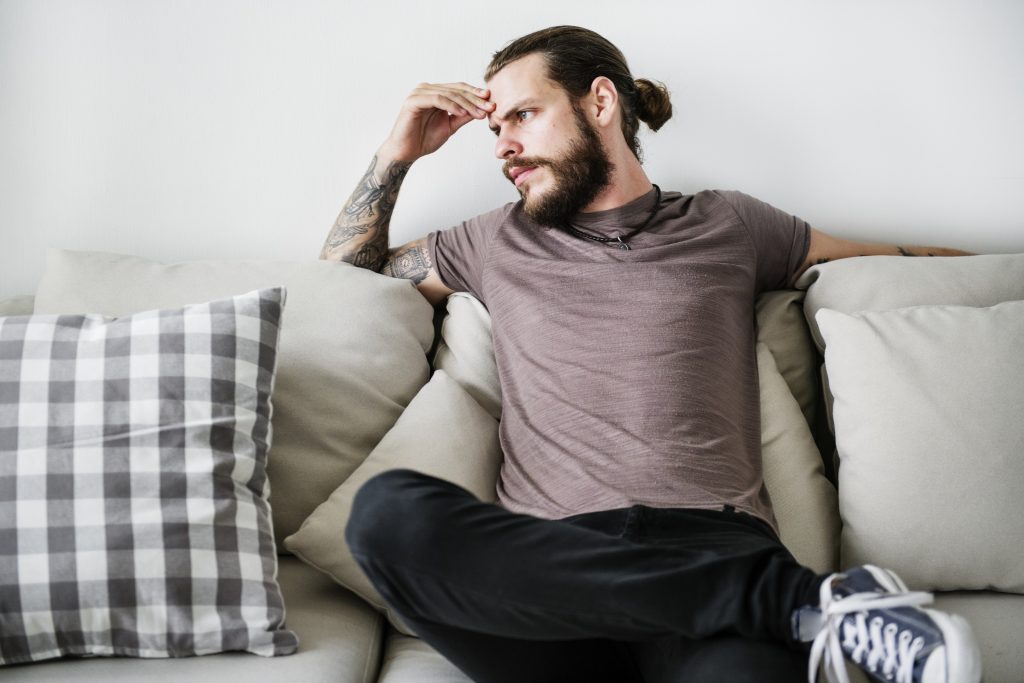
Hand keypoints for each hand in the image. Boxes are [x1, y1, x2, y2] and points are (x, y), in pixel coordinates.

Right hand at [378, 82, 494, 163]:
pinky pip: (437, 99)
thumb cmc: (424, 139)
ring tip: (480, 113)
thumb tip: (482, 109)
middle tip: (490, 107)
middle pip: (456, 90)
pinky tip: (463, 113)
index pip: (459, 89)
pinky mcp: (413, 100)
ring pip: (449, 93)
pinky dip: (451, 105)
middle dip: (475, 99)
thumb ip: (463, 116)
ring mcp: (419, 93)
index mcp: (435, 93)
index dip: (476, 94)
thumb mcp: (450, 126)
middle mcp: (427, 89)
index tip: (492, 103)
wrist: (406, 152)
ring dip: (467, 103)